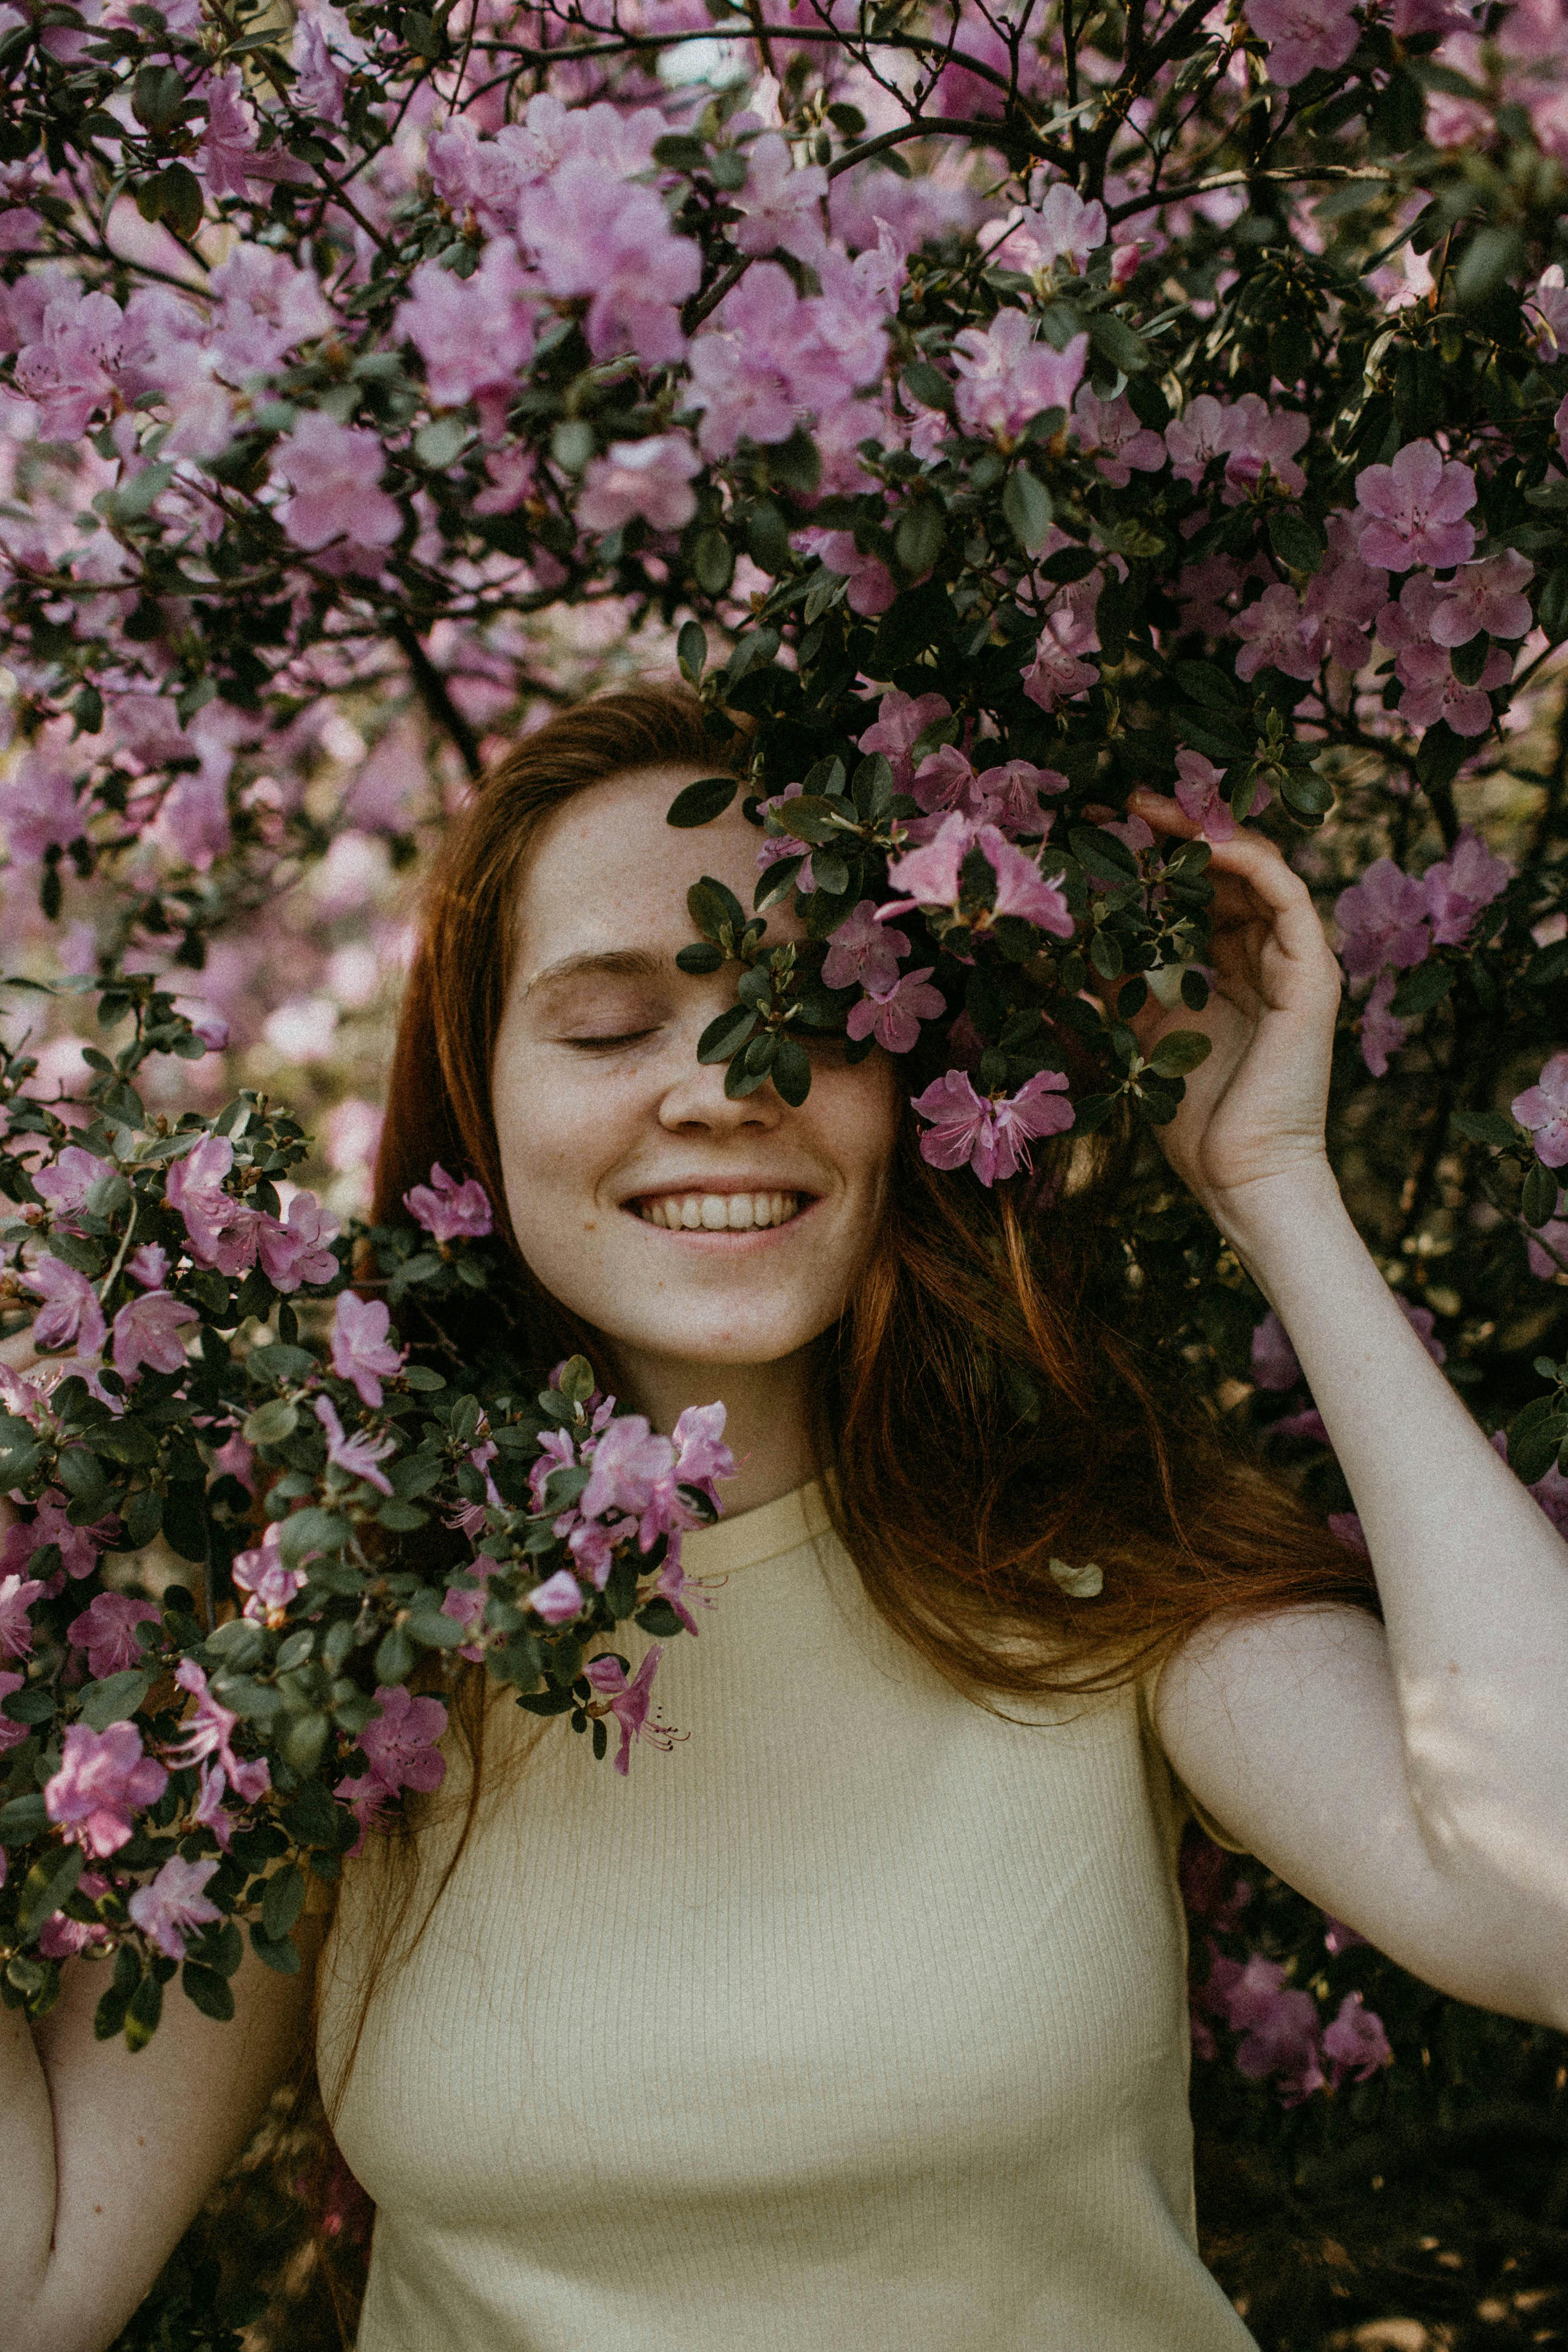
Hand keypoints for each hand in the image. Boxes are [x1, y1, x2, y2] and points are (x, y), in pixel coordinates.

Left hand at [1121, 790, 1343, 1224]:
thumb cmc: (1189, 1115)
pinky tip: (1200, 838)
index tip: (1101, 828)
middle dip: (1173, 831)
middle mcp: (1264, 954)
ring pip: (1256, 868)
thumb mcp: (1135, 1031)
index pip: (1196, 887)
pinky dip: (1246, 858)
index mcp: (1228, 966)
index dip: (1153, 853)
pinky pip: (1286, 894)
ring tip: (1148, 809)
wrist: (1236, 1175)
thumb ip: (1112, 983)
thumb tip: (1066, 941)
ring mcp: (1294, 961)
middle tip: (1119, 804)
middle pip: (1224, 868)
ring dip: (1203, 831)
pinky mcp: (1313, 974)